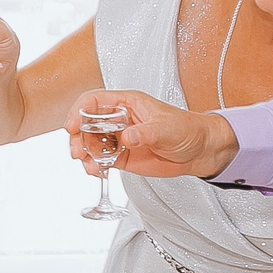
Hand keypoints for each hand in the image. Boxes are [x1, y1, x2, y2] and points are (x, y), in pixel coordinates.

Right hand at [69, 88, 240, 180]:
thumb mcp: (167, 129)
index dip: (79, 111)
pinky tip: (97, 171)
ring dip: (85, 154)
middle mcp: (119, 119)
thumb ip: (146, 133)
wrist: (200, 151)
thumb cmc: (188, 130)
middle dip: (78, 138)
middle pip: (86, 124)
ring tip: (91, 167)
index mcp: (128, 103)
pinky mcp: (122, 155)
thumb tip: (127, 137)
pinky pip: (101, 159)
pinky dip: (95, 166)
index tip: (72, 126)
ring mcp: (119, 137)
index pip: (94, 101)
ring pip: (91, 143)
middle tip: (79, 152)